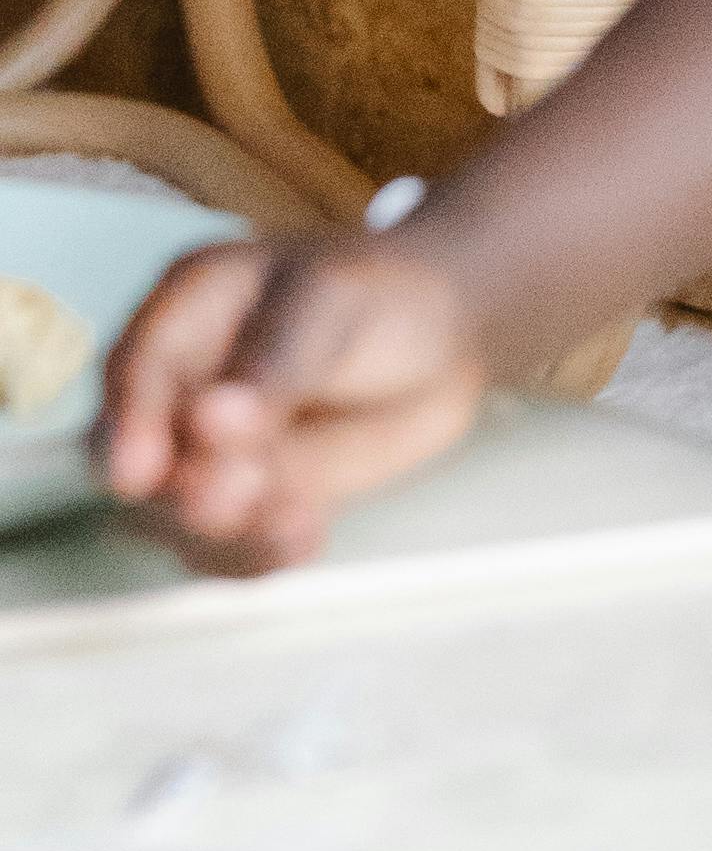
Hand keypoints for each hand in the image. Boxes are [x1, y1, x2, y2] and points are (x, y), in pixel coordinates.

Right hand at [96, 231, 488, 574]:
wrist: (443, 338)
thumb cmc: (381, 294)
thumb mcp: (333, 305)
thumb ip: (275, 363)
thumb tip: (208, 422)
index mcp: (187, 308)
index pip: (136, 371)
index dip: (129, 425)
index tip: (138, 476)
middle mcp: (179, 385)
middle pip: (136, 460)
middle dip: (180, 492)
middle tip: (246, 493)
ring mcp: (205, 451)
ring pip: (178, 519)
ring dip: (228, 534)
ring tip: (298, 521)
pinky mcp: (243, 501)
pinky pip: (230, 550)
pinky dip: (259, 555)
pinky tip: (307, 535)